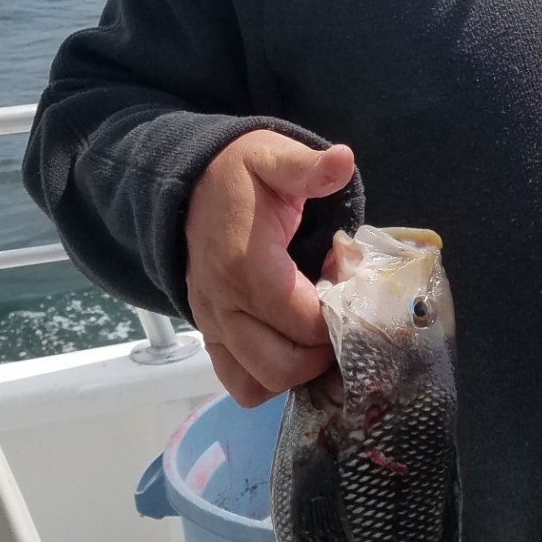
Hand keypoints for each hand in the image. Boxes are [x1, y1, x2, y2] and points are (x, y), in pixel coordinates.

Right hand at [184, 130, 356, 406]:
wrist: (189, 183)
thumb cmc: (240, 174)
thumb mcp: (274, 157)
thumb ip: (307, 166)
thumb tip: (342, 160)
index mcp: (245, 265)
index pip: (302, 321)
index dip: (339, 316)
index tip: (352, 289)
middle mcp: (223, 305)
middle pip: (282, 364)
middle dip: (323, 351)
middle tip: (342, 319)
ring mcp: (213, 325)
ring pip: (258, 383)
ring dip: (298, 372)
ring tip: (319, 336)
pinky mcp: (211, 336)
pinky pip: (238, 381)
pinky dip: (270, 378)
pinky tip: (295, 347)